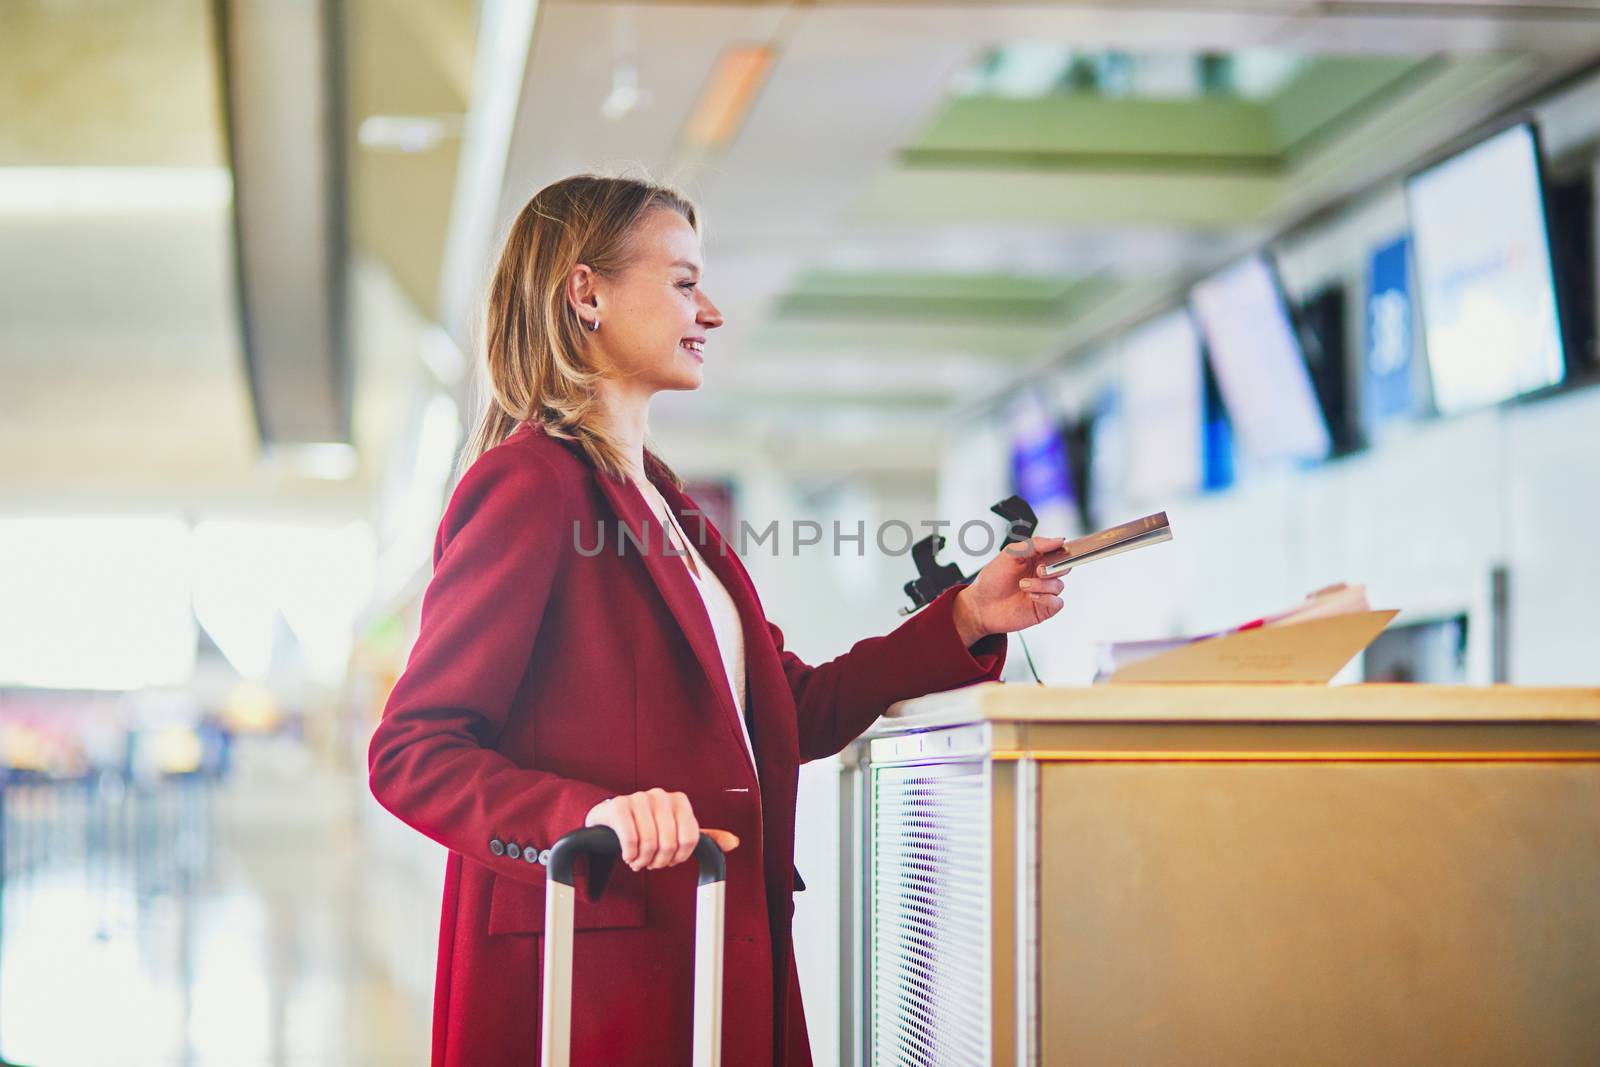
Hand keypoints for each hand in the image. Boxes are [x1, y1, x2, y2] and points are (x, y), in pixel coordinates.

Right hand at [584, 789, 739, 871]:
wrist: (612, 819)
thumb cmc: (648, 826)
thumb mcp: (676, 830)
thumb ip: (703, 838)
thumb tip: (734, 843)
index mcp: (679, 800)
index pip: (690, 839)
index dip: (679, 858)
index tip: (669, 861)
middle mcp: (661, 795)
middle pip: (669, 843)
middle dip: (659, 861)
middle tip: (651, 863)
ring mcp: (639, 798)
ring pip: (649, 842)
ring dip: (643, 860)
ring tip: (638, 861)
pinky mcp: (619, 806)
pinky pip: (630, 838)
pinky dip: (630, 854)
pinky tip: (628, 855)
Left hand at [952, 535, 1068, 644]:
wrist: (980, 606)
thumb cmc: (992, 580)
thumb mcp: (1010, 554)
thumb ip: (1035, 544)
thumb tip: (1058, 541)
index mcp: (1035, 559)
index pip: (1057, 551)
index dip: (1060, 549)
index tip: (1059, 548)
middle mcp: (1041, 575)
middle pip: (1064, 567)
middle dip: (1055, 567)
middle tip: (1039, 570)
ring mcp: (1043, 592)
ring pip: (1059, 585)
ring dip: (1042, 585)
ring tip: (1023, 585)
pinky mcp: (1043, 609)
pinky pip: (1058, 602)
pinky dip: (1046, 598)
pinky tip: (1031, 596)